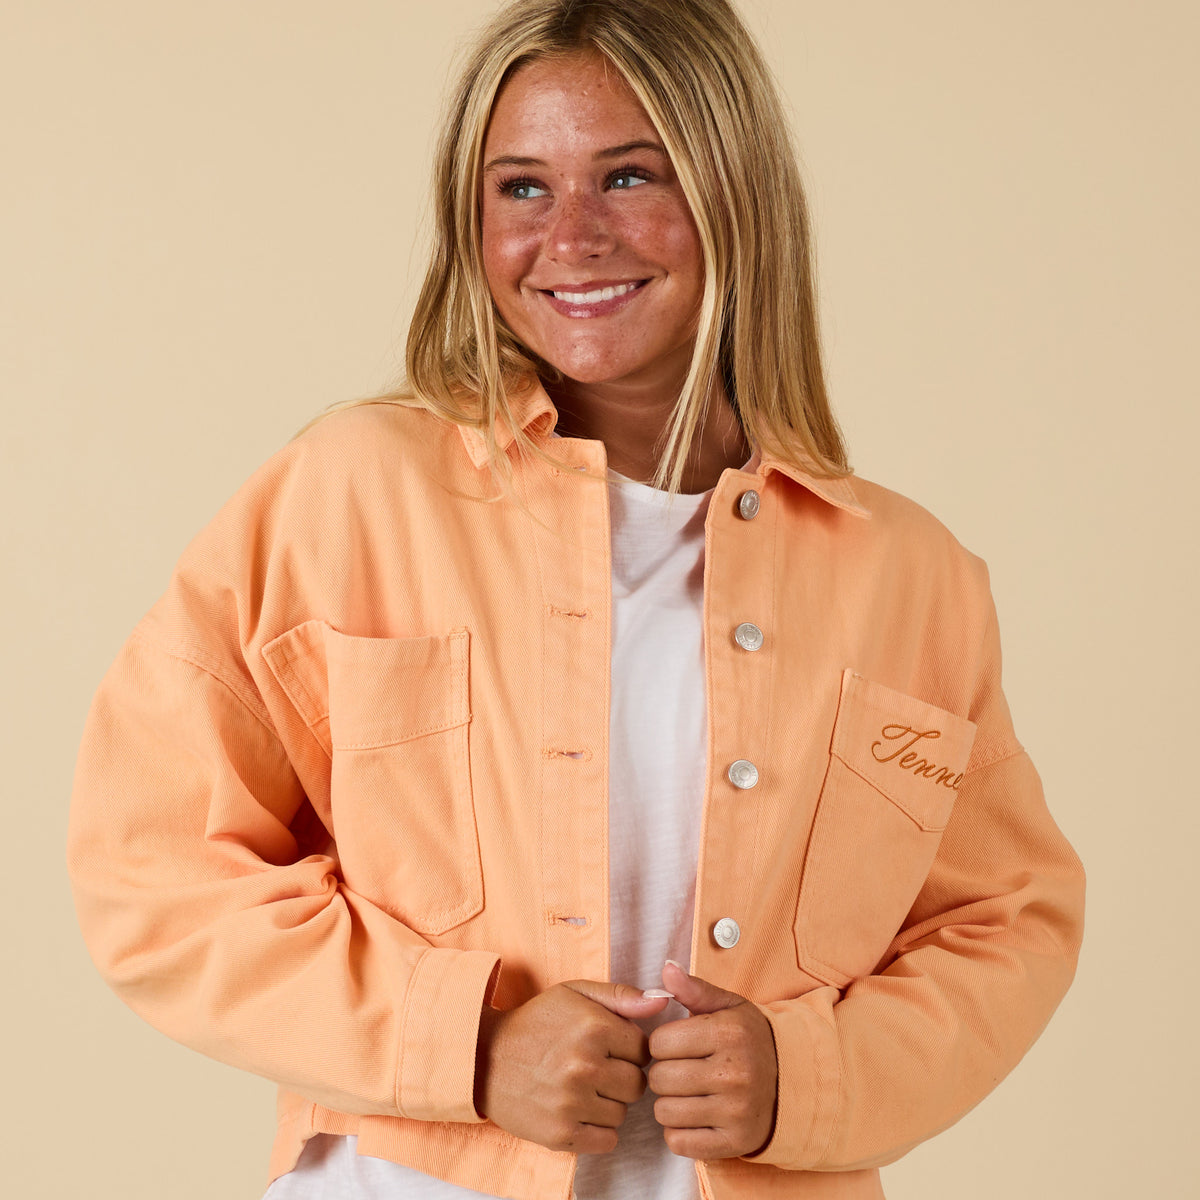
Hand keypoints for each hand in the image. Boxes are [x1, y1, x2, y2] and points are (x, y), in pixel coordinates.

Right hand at [475, 980, 670, 1153]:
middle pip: (637, 1085)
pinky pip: (607, 1141)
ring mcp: (572, 1102)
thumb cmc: (535, 1022)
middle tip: (596, 1070)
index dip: (628, 1049)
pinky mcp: (560, 1133)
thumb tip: (662, 1001)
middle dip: (621, 1077)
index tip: (609, 1048)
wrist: (483, 1057)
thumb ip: (621, 995)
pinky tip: (579, 1111)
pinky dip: (598, 1131)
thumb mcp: (574, 993)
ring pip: (622, 1114)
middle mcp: (585, 1065)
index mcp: (594, 1027)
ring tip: (581, 1088)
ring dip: (608, 1104)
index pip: (644, 1050)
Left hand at [648, 961, 778, 1159]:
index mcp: (729, 1033)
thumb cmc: (750, 1040)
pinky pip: (678, 1142)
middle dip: (664, 1072)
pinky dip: (679, 1131)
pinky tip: (695, 1115)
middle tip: (683, 1069)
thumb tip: (666, 968)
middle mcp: (734, 1073)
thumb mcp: (729, 1007)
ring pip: (664, 1111)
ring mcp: (736, 1111)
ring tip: (689, 1092)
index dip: (662, 1043)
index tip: (678, 1045)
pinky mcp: (735, 1142)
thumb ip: (694, 988)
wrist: (793, 1082)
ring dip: (669, 1103)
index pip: (659, 1042)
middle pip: (659, 1078)